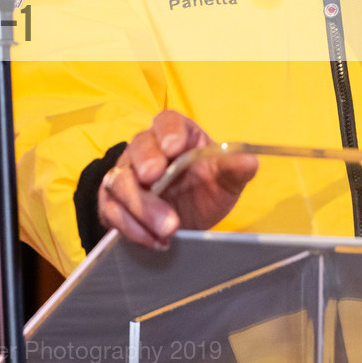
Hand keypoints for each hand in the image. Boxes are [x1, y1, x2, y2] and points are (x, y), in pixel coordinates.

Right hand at [98, 110, 257, 250]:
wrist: (186, 219)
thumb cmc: (205, 188)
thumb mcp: (225, 180)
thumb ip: (234, 169)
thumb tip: (249, 160)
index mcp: (176, 135)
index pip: (166, 121)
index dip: (167, 131)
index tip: (173, 146)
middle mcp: (146, 150)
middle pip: (138, 147)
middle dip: (145, 163)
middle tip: (154, 180)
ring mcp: (126, 176)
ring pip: (120, 182)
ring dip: (141, 206)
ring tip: (168, 228)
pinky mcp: (115, 203)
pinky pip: (113, 211)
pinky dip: (133, 228)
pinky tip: (157, 241)